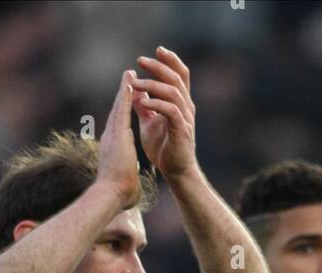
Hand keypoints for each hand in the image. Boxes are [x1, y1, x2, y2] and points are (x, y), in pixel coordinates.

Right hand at [97, 71, 141, 208]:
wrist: (111, 195)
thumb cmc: (120, 195)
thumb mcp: (126, 184)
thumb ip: (127, 180)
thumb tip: (130, 190)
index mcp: (114, 149)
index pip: (119, 126)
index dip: (123, 112)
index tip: (129, 103)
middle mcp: (110, 138)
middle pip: (118, 111)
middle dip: (123, 95)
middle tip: (128, 79)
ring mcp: (113, 134)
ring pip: (119, 107)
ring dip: (125, 89)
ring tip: (129, 73)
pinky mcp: (118, 134)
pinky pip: (123, 110)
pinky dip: (126, 96)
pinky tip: (130, 82)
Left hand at [132, 46, 196, 180]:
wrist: (176, 172)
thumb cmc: (164, 149)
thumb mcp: (150, 122)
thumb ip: (144, 105)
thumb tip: (134, 89)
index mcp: (180, 103)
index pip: (180, 75)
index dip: (170, 60)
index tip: (157, 51)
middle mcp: (186, 108)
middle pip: (176, 78)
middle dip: (158, 66)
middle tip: (140, 60)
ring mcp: (186, 119)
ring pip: (173, 92)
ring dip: (153, 85)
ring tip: (136, 84)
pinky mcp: (181, 131)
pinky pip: (171, 110)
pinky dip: (157, 104)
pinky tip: (144, 103)